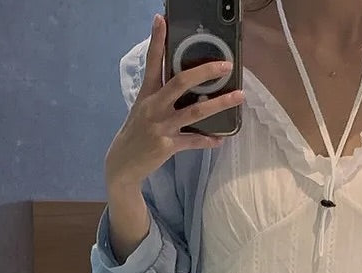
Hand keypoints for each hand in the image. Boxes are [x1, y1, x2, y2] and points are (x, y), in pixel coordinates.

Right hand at [105, 14, 244, 188]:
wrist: (123, 163)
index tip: (161, 19)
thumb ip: (161, 95)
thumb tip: (186, 84)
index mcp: (147, 93)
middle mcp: (154, 107)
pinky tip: (220, 139)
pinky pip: (194, 141)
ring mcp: (161, 126)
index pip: (152, 62)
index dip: (157, 40)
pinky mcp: (168, 146)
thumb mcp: (143, 109)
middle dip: (205, 72)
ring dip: (220, 104)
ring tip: (238, 97)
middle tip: (226, 65)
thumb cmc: (137, 133)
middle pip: (181, 82)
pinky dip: (208, 140)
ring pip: (195, 112)